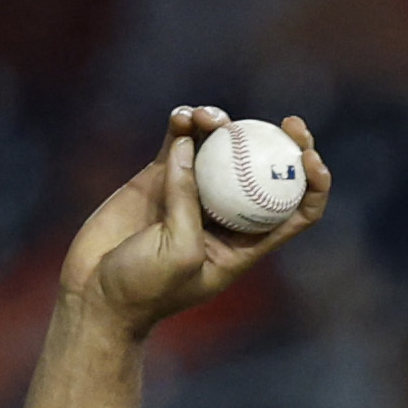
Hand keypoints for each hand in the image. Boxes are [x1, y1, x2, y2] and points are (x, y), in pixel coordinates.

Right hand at [62, 107, 331, 339]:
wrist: (94, 291)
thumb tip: (188, 143)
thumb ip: (187, 202)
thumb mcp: (178, 252)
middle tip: (286, 122)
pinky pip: (178, 142)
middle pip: (266, 171)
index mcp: (246, 245)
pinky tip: (183, 116)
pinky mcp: (159, 177)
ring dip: (222, 125)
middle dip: (283, 143)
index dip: (313, 183)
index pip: (296, 211)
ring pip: (221, 148)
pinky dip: (183, 124)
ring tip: (207, 118)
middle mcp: (225, 215)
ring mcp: (193, 193)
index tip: (310, 158)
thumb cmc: (144, 287)